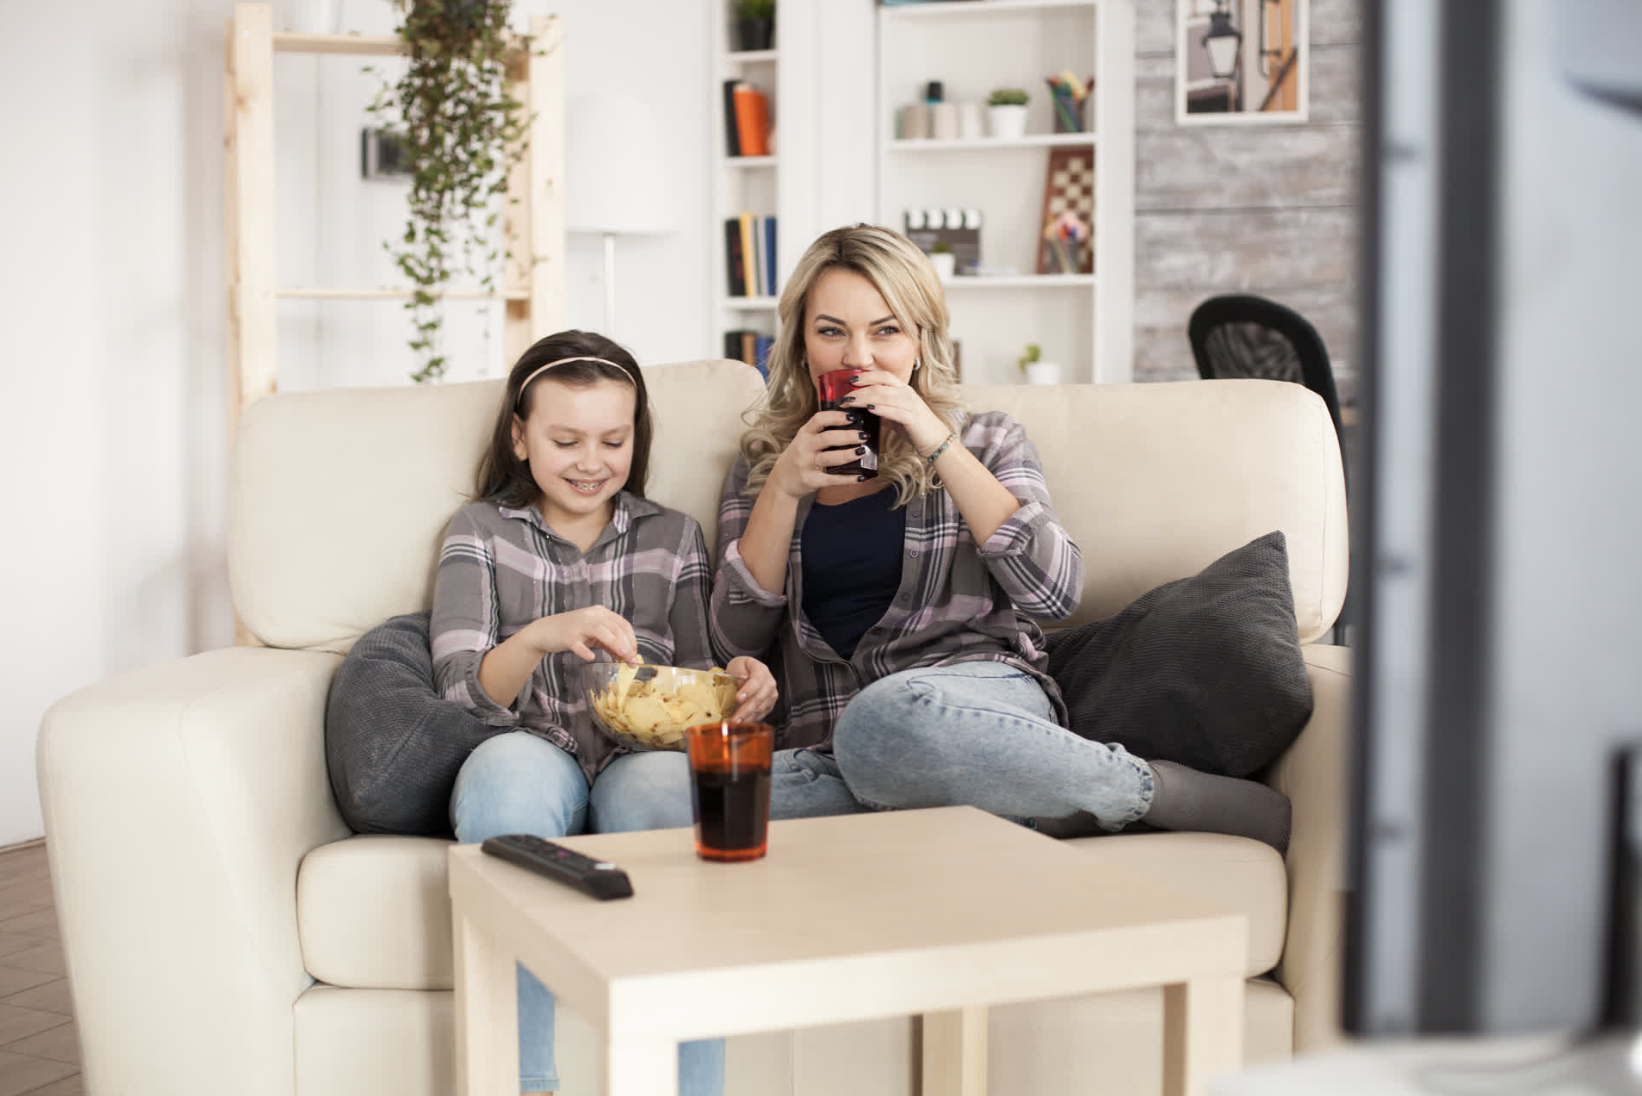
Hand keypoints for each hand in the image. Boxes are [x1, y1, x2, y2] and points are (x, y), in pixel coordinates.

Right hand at [525, 606, 638, 663]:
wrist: (545, 631)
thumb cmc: (573, 632)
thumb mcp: (594, 635)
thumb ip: (610, 643)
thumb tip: (626, 656)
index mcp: (600, 613)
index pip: (622, 624)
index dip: (632, 639)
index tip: (635, 654)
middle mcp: (591, 615)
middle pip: (615, 628)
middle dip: (627, 645)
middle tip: (632, 661)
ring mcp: (579, 625)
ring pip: (600, 631)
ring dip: (614, 643)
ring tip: (622, 656)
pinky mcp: (568, 636)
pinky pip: (578, 644)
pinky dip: (585, 651)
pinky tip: (591, 658)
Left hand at [724, 655, 777, 720]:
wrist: (749, 672)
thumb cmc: (742, 668)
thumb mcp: (738, 664)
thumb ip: (739, 671)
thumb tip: (742, 680)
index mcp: (762, 671)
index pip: (757, 681)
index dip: (748, 690)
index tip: (738, 698)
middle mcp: (770, 684)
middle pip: (759, 698)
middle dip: (746, 710)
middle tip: (735, 718)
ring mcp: (771, 696)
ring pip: (760, 709)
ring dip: (747, 718)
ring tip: (736, 723)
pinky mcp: (769, 706)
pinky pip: (760, 715)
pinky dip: (750, 720)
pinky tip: (741, 723)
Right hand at [769, 409, 875, 497]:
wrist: (782, 480)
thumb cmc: (800, 456)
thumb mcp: (805, 440)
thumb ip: (822, 432)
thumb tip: (852, 425)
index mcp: (804, 434)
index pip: (819, 419)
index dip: (836, 416)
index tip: (852, 416)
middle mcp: (804, 447)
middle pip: (827, 438)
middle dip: (847, 436)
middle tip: (863, 435)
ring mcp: (806, 465)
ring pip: (829, 458)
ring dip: (847, 455)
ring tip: (862, 452)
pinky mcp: (811, 480)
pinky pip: (832, 479)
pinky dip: (848, 478)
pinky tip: (861, 477)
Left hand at [835, 369, 951, 456]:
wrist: (936, 441)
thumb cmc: (915, 428)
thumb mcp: (896, 415)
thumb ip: (883, 409)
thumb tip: (864, 408)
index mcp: (903, 390)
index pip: (883, 376)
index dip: (866, 376)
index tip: (850, 379)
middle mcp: (907, 394)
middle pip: (880, 385)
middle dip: (860, 390)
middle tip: (845, 397)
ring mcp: (910, 404)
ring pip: (884, 396)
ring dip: (864, 398)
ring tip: (850, 403)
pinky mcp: (912, 418)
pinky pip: (894, 410)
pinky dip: (880, 408)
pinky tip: (869, 409)